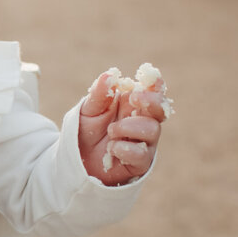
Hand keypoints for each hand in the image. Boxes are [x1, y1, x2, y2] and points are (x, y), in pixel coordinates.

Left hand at [78, 69, 168, 185]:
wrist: (77, 158)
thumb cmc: (86, 130)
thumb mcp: (88, 110)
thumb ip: (100, 94)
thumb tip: (110, 75)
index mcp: (132, 104)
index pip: (152, 92)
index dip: (156, 85)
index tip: (151, 79)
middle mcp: (142, 121)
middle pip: (161, 109)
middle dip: (151, 101)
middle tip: (134, 99)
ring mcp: (143, 142)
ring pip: (152, 130)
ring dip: (129, 127)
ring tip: (111, 131)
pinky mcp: (140, 162)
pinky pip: (142, 154)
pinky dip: (125, 149)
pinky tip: (112, 148)